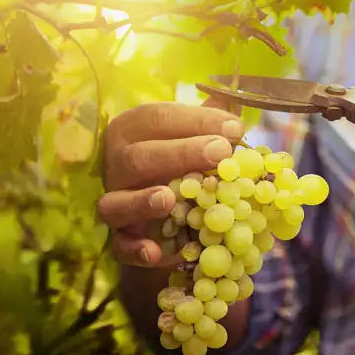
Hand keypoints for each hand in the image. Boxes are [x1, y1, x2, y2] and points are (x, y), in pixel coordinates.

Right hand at [97, 100, 243, 266]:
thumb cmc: (183, 164)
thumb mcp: (198, 138)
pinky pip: (121, 246)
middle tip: (220, 153)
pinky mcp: (122, 239)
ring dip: (142, 201)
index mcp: (134, 131)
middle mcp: (118, 165)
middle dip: (180, 153)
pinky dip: (136, 249)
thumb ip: (213, 121)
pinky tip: (155, 252)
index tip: (235, 128)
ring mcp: (116, 203)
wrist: (166, 213)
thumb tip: (238, 101)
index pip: (158, 118)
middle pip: (139, 157)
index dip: (197, 121)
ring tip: (169, 196)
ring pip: (117, 202)